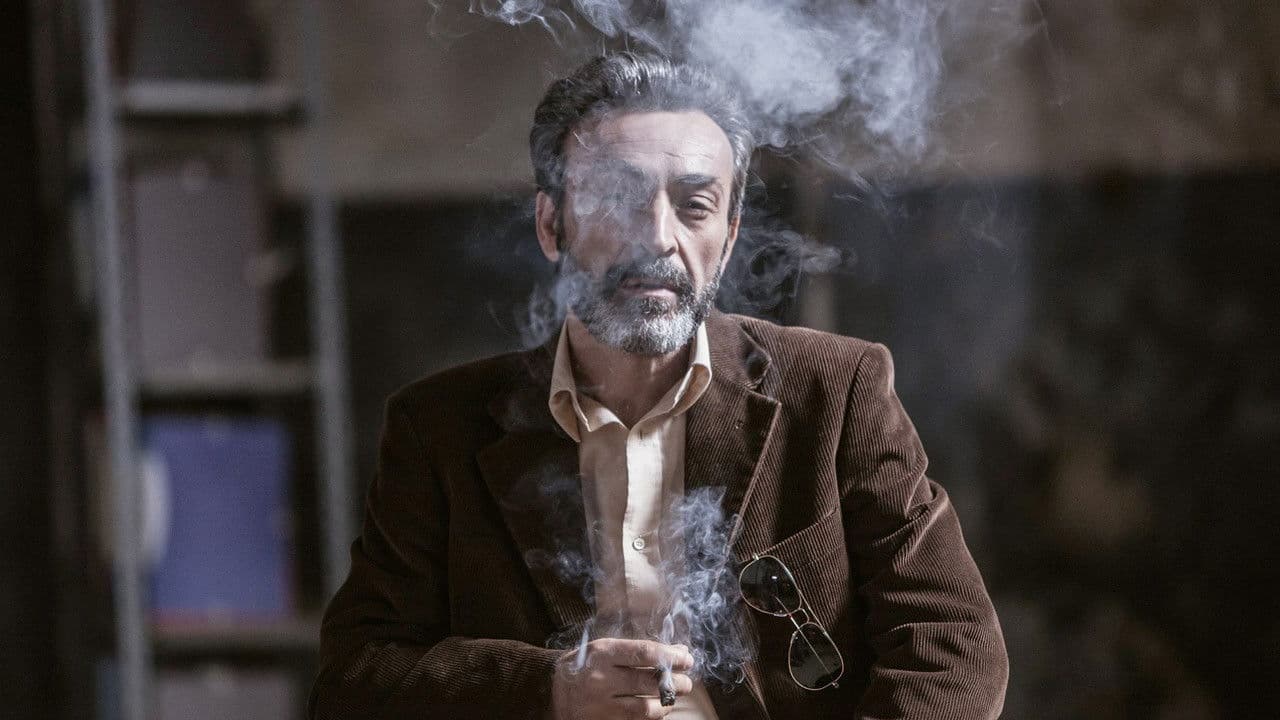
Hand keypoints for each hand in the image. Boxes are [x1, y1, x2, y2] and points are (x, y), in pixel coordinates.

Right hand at [550, 638, 695, 719]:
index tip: (687, 659)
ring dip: (665, 704)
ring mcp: (599, 706)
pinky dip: (650, 718)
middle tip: (686, 683)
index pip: (645, 653)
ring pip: (643, 709)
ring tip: (672, 699)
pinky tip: (658, 711)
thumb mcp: (607, 649)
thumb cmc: (585, 665)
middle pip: (648, 682)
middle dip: (674, 683)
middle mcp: (600, 680)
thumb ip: (640, 650)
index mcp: (603, 653)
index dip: (671, 657)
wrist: (550, 689)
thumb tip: (679, 650)